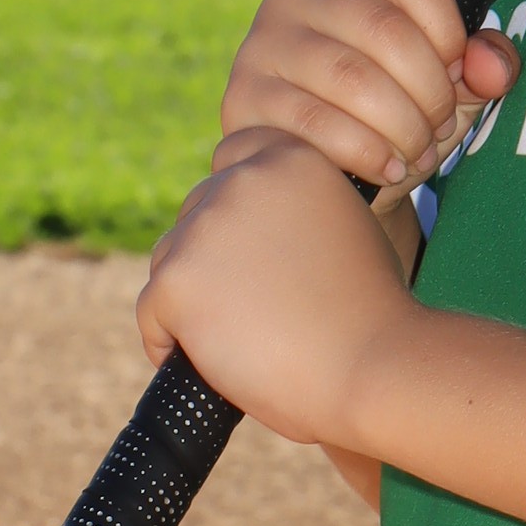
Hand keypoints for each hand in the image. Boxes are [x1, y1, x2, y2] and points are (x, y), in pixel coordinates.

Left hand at [137, 130, 411, 451]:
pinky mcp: (176, 281)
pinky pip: (152, 312)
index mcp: (290, 158)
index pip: (233, 157)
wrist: (373, 368)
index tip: (251, 247)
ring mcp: (204, 229)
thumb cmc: (370, 317)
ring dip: (192, 297)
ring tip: (238, 339)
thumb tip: (248, 228)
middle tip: (253, 307)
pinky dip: (169, 340)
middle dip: (212, 256)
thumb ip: (296, 210)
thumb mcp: (346, 230)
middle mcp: (242, 180)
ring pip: (170, 261)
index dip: (234, 202)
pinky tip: (207, 360)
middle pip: (196, 212)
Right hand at [217, 0, 518, 197]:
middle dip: (430, 92)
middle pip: (386, 30)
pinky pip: (318, 123)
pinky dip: (368, 152)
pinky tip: (389, 169)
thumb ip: (483, 64)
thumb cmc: (392, 116)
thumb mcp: (446, 85)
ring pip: (353, 79)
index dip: (450, 34)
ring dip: (403, 127)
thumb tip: (493, 66)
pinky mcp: (245, 100)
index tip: (458, 77)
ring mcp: (263, 45)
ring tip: (417, 152)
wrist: (328, 179)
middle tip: (440, 126)